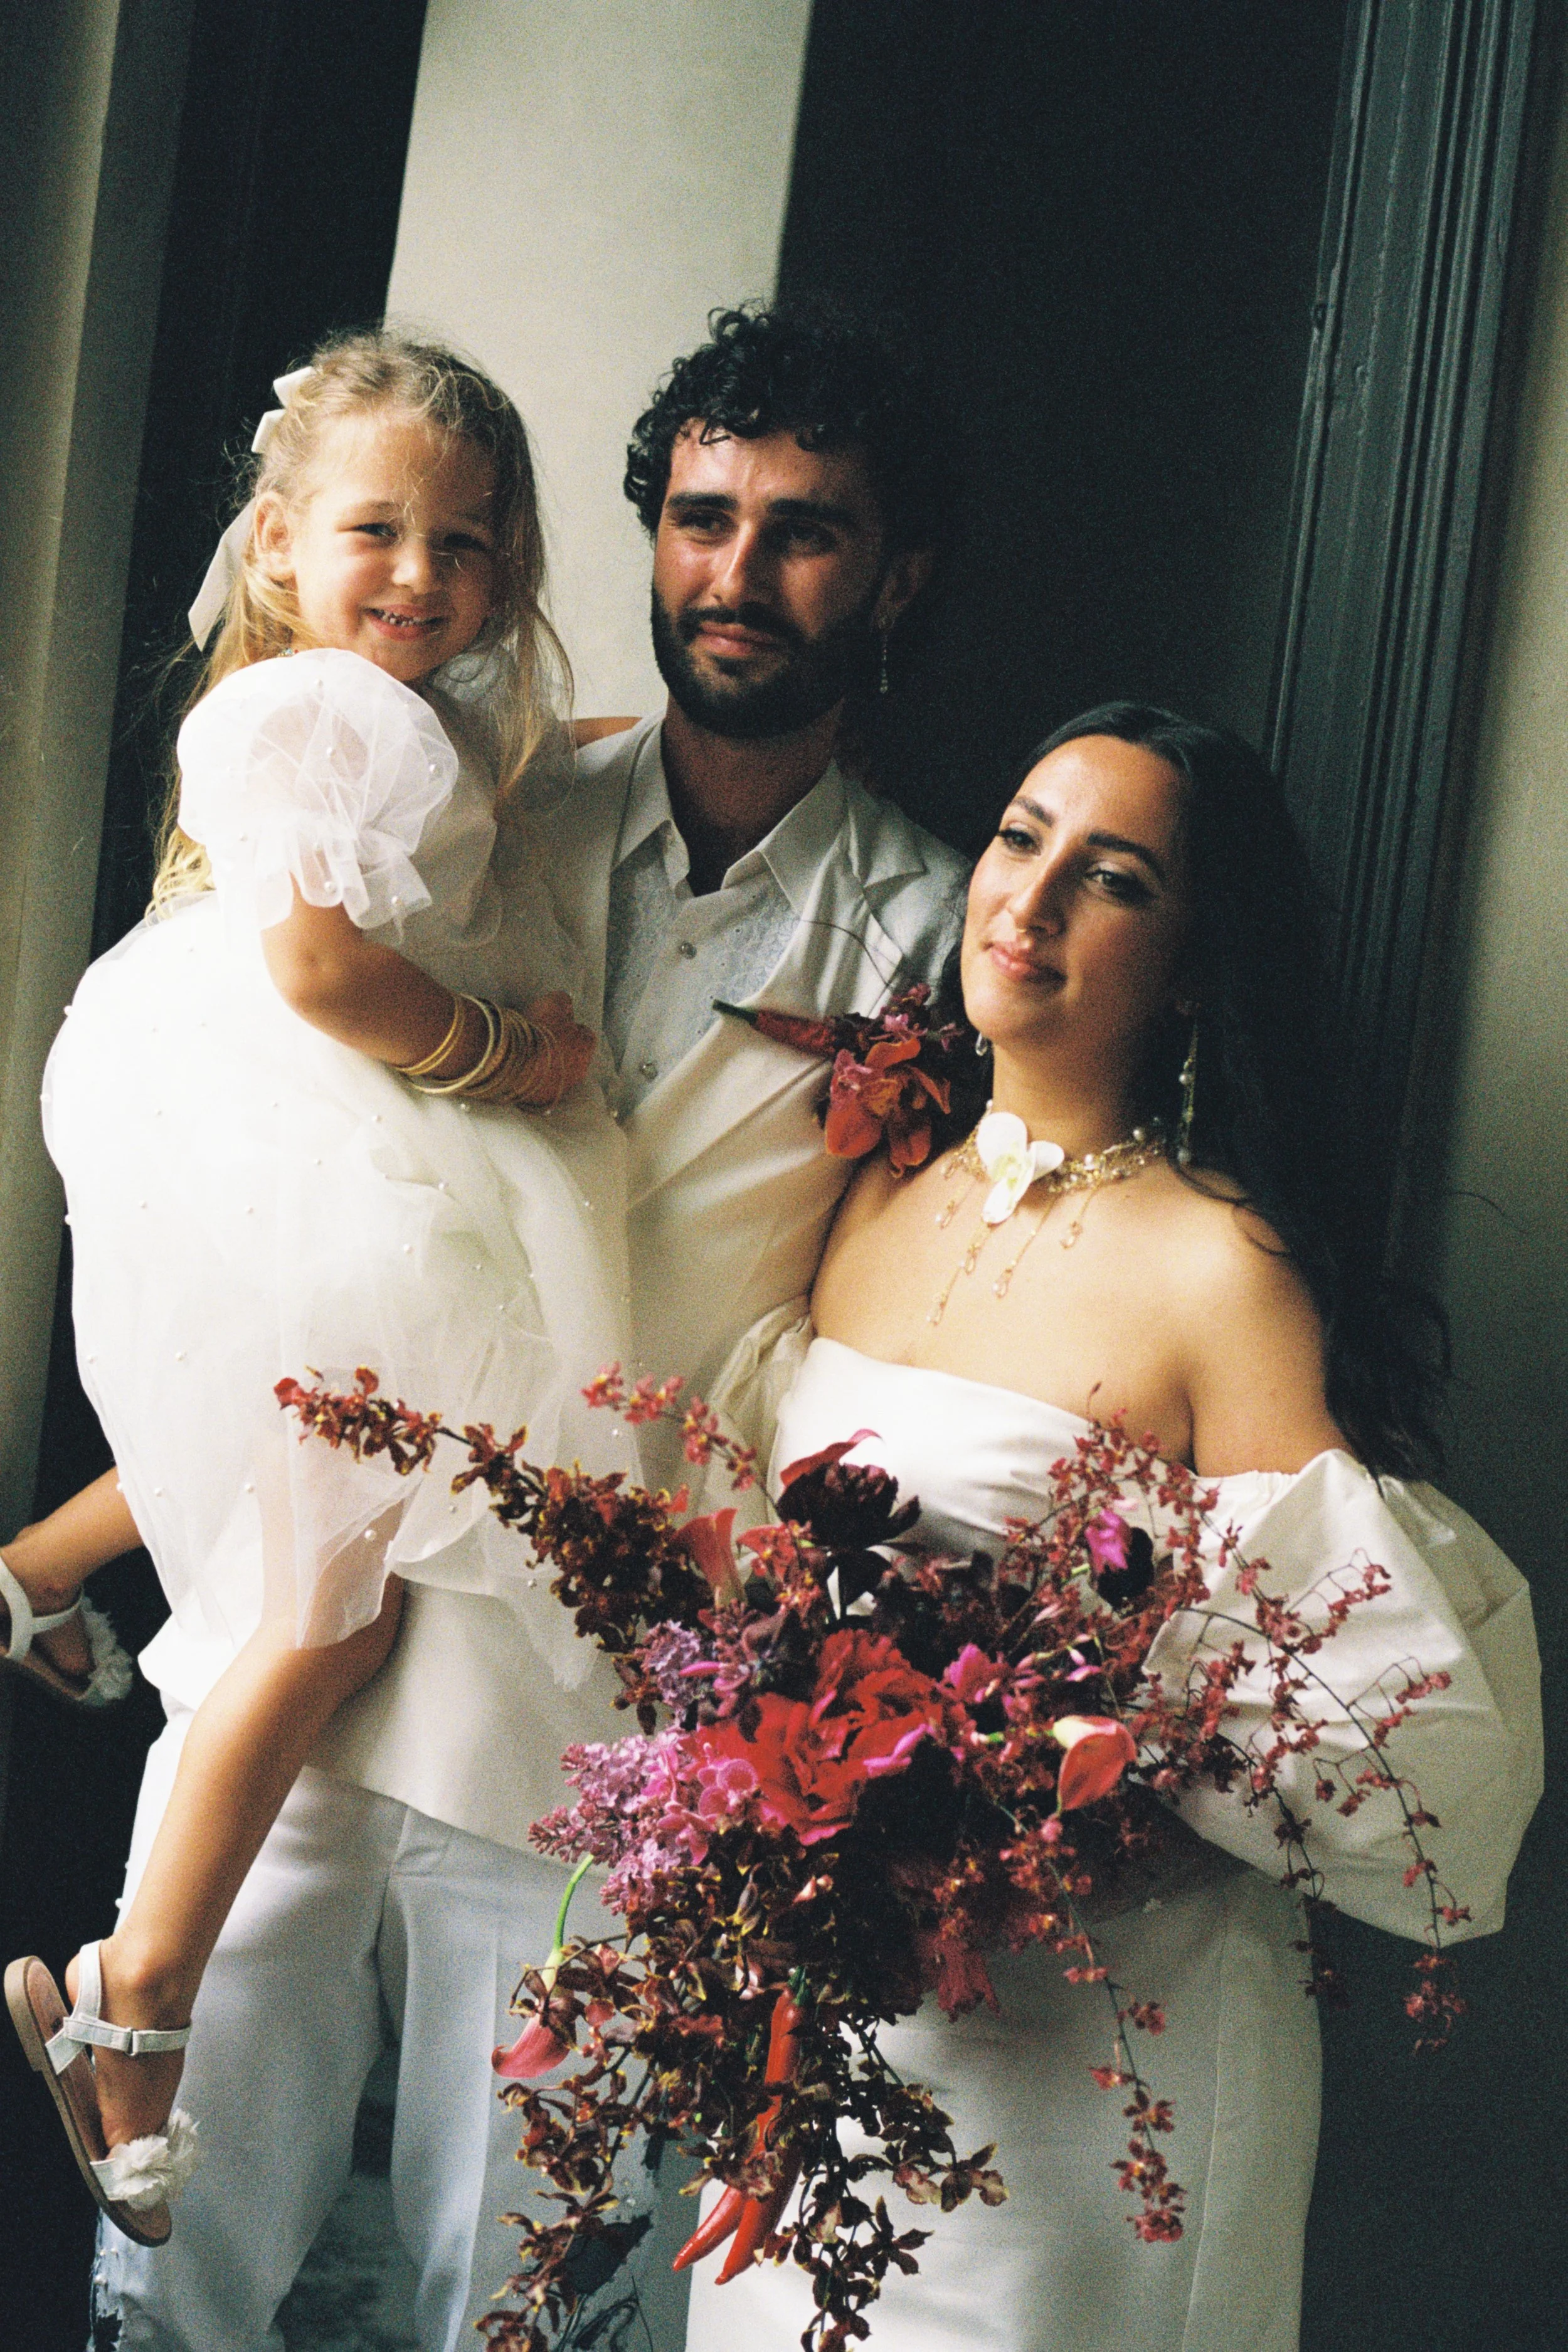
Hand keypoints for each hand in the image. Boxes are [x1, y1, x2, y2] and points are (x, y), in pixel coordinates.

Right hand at [509, 991, 596, 1107]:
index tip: (555, 1022)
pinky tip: (521, 1068)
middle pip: (573, 1055)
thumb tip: (565, 1005)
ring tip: (528, 1053)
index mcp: (586, 1048)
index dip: (571, 1026)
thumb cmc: (537, 1028)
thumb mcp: (554, 1002)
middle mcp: (579, 1072)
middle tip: (540, 1037)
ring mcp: (560, 1088)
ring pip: (557, 1073)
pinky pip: (541, 1086)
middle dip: (560, 1047)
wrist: (512, 1058)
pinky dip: (534, 1078)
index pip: (586, 1035)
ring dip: (547, 1064)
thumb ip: (563, 1002)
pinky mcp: (541, 1099)